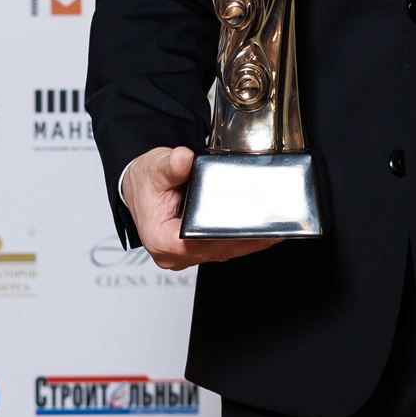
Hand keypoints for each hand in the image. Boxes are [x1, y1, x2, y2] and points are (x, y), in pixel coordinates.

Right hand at [123, 145, 283, 271]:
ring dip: (250, 240)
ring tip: (277, 226)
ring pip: (226, 251)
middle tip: (275, 221)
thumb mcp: (155, 167)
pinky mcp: (197, 253)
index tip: (251, 223)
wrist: (138, 189)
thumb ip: (170, 165)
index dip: (228, 233)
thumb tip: (183, 159)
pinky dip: (244, 240)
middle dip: (247, 236)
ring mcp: (187, 257)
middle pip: (218, 248)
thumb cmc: (145, 182)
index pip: (200, 241)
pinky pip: (225, 249)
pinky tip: (265, 231)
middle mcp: (174, 255)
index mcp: (161, 240)